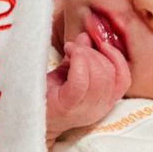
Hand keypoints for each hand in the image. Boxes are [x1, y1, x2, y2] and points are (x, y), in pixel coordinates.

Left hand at [46, 32, 130, 146]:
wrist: (29, 115)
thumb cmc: (49, 95)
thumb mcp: (69, 72)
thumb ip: (80, 56)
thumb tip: (86, 36)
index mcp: (103, 101)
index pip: (123, 79)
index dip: (117, 58)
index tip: (102, 44)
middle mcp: (98, 107)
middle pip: (109, 74)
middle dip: (93, 53)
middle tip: (74, 47)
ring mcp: (84, 109)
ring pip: (99, 76)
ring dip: (84, 54)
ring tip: (69, 49)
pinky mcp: (68, 105)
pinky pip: (81, 81)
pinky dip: (77, 61)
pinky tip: (67, 52)